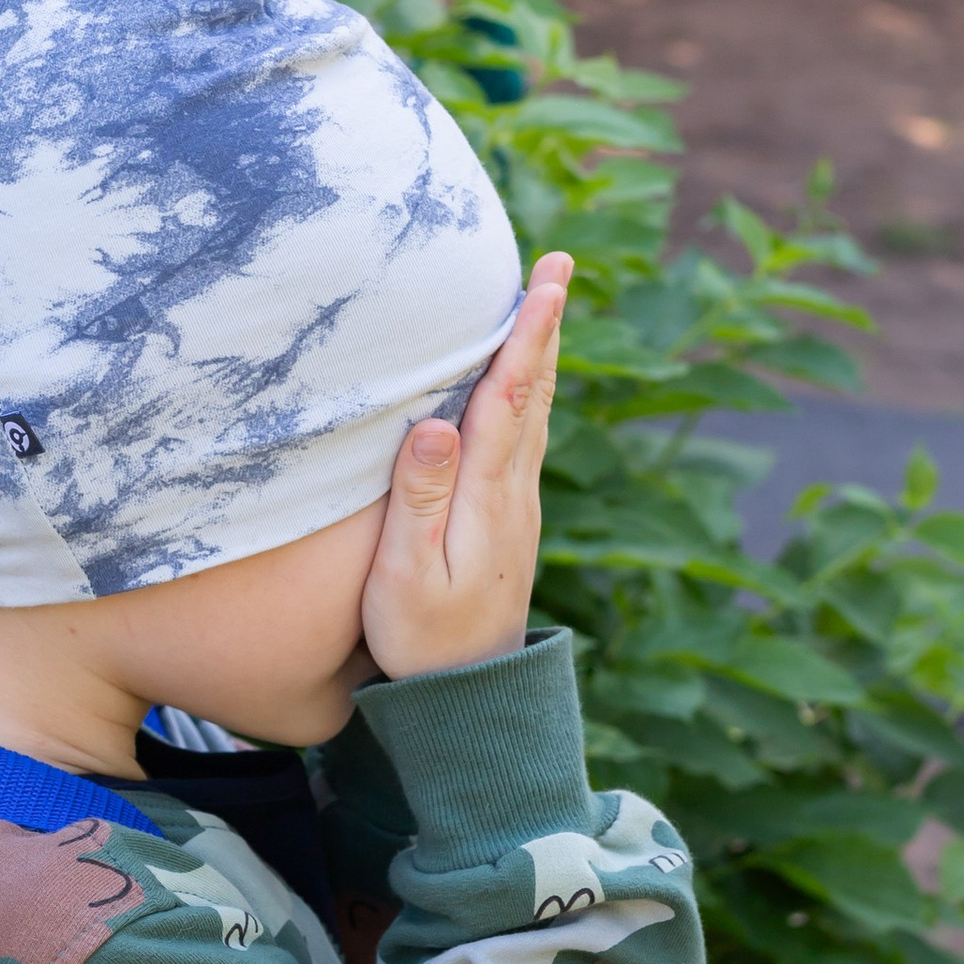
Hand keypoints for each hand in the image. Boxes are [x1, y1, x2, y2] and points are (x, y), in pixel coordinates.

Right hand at [359, 254, 571, 681]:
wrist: (470, 698)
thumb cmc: (422, 639)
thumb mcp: (405, 576)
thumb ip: (420, 500)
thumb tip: (436, 424)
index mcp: (489, 498)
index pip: (510, 400)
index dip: (524, 337)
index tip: (544, 284)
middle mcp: (515, 493)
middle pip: (534, 394)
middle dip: (544, 327)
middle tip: (558, 265)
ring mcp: (518, 506)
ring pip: (535, 413)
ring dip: (541, 353)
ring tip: (546, 301)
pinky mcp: (511, 520)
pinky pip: (526, 437)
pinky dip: (529, 392)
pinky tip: (525, 379)